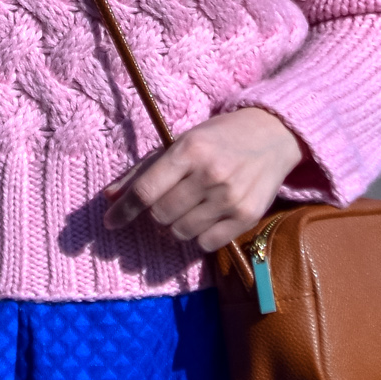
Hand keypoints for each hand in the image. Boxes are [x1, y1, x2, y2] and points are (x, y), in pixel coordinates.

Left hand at [103, 107, 302, 253]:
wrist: (272, 134)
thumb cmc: (217, 138)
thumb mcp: (179, 142)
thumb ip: (143, 171)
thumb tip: (108, 198)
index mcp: (188, 150)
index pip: (146, 191)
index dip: (123, 211)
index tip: (111, 222)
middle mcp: (210, 173)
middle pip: (160, 215)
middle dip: (155, 215)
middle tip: (166, 204)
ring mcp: (230, 196)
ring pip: (181, 233)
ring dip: (176, 227)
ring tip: (187, 209)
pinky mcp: (247, 215)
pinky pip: (206, 244)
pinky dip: (198, 237)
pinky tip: (205, 219)